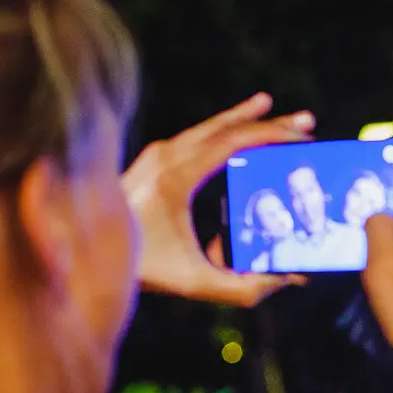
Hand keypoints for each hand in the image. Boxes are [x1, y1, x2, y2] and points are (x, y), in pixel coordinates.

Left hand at [123, 93, 312, 305]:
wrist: (86, 255)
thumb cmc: (143, 269)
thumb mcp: (196, 282)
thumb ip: (245, 287)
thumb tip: (292, 278)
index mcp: (176, 177)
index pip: (232, 142)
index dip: (271, 136)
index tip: (302, 137)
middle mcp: (164, 157)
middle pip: (225, 128)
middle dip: (269, 123)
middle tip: (307, 121)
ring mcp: (156, 155)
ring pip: (208, 127)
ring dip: (244, 118)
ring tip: (272, 106)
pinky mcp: (151, 160)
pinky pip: (194, 136)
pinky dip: (221, 128)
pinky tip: (237, 123)